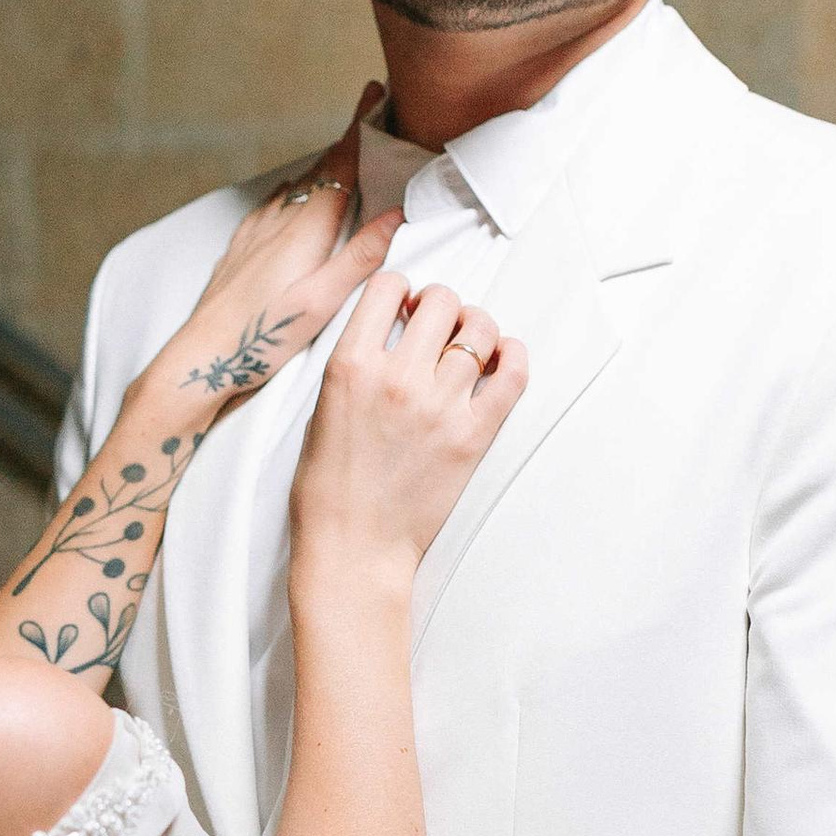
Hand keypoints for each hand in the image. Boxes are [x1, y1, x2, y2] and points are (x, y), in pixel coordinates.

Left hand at [149, 89, 400, 419]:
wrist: (202, 357)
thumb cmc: (262, 337)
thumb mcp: (321, 302)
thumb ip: (360, 258)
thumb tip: (396, 216)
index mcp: (304, 230)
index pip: (339, 165)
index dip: (359, 127)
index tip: (374, 92)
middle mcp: (277, 222)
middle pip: (319, 170)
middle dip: (346, 142)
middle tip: (369, 116)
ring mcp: (254, 232)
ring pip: (295, 187)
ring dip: (321, 167)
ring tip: (341, 157)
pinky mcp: (239, 248)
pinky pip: (272, 205)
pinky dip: (293, 191)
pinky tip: (291, 199)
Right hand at [289, 265, 527, 605]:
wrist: (353, 548)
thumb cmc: (329, 488)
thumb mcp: (322, 409)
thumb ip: (357, 364)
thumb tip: (393, 331)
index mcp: (350, 366)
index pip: (388, 288)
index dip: (401, 291)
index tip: (405, 308)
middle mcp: (397, 378)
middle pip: (441, 301)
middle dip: (440, 306)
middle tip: (437, 327)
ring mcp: (439, 406)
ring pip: (480, 330)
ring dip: (476, 329)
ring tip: (469, 346)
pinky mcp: (472, 436)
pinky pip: (512, 375)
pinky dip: (514, 356)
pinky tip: (504, 358)